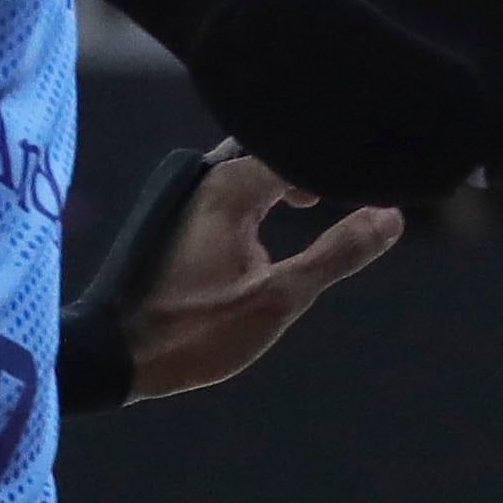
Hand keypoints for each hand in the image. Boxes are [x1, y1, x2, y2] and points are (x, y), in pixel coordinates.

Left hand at [118, 151, 406, 404]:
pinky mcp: (174, 212)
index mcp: (230, 185)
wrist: (112, 356)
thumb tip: (390, 216)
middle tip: (356, 180)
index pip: (302, 148)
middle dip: (313, 161)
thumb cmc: (194, 329)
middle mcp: (204, 174)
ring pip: (250, 163)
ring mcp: (184, 191)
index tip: (378, 172)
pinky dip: (262, 188)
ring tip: (326, 198)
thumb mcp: (278, 300)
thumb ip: (336, 254)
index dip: (342, 159)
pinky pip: (230, 181)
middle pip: (274, 146)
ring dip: (287, 175)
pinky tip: (284, 213)